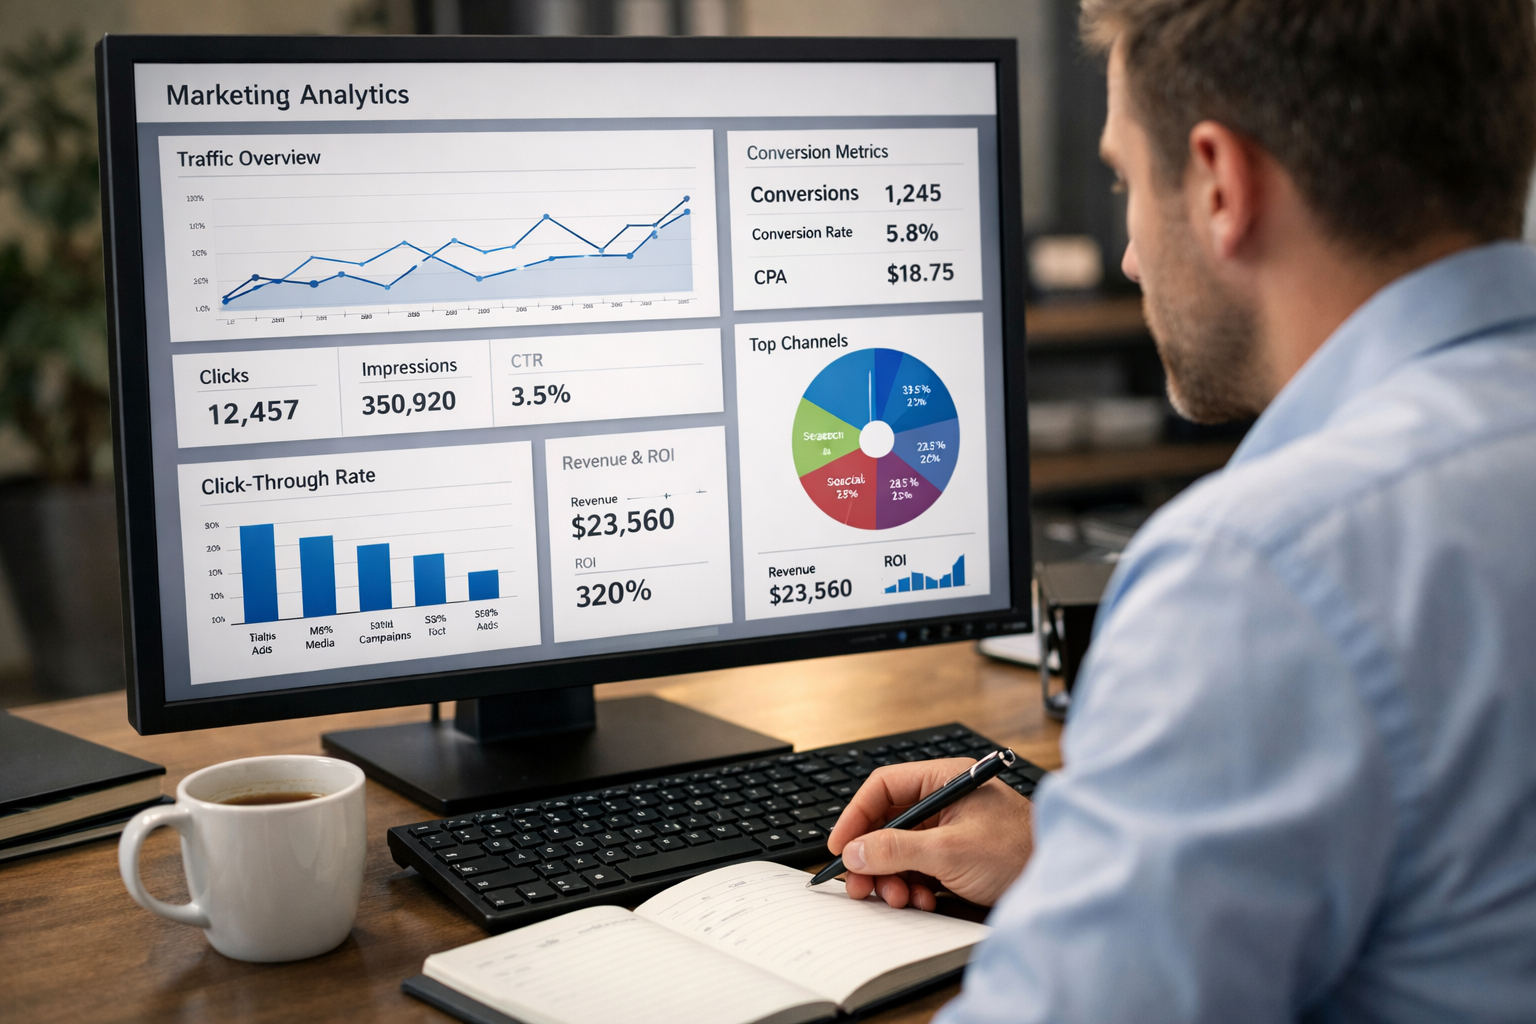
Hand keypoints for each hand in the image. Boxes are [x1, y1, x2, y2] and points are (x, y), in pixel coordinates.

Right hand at [826, 758, 1032, 910]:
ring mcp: (951, 830)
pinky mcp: (956, 858)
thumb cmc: (1021, 853)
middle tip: (859, 884)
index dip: (857, 816)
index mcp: (945, 780)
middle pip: (888, 823)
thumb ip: (897, 850)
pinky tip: (921, 901)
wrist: (1061, 883)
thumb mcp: (950, 851)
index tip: (840, 846)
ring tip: (899, 898)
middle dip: (872, 856)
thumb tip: (855, 851)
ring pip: (900, 850)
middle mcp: (945, 801)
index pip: (884, 788)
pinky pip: (918, 869)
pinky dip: (912, 887)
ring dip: (892, 877)